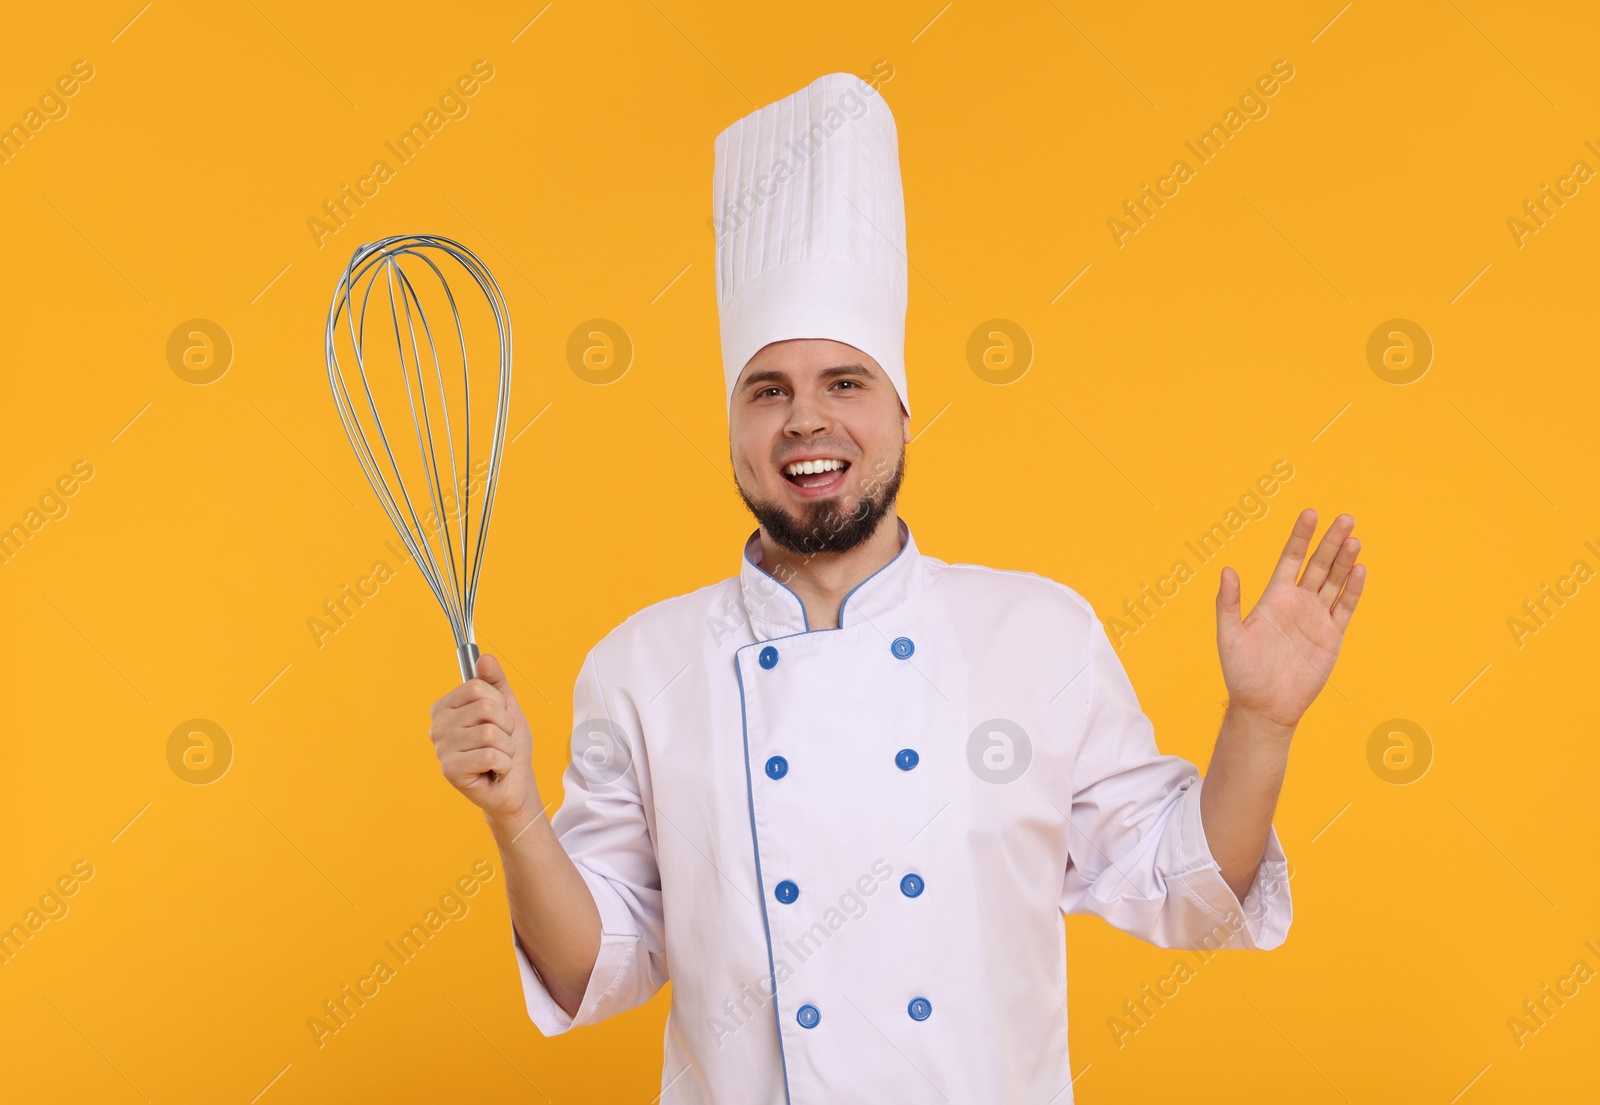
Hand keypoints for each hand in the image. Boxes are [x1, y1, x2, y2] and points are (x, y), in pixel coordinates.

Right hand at [428, 653, 540, 821]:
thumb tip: (485, 658)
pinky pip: (490, 755)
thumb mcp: (507, 707)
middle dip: (506, 726)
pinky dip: (504, 764)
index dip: (499, 703)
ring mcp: (441, 749)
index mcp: (445, 707)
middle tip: (500, 742)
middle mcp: (437, 726)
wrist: (515, 784)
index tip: (498, 719)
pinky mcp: (450, 771)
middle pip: (485, 708)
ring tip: (498, 757)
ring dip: (507, 747)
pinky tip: (495, 771)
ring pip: (490, 733)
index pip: (477, 687)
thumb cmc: (508, 745)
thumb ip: (495, 681)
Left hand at [1215, 508, 1366, 734]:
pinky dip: (1353, 590)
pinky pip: (1345, 608)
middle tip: (1345, 518)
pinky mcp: (1331, 637)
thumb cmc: (1241, 672)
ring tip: (1355, 539)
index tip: (1310, 513)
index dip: (1300, 537)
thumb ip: (1228, 603)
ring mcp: (1316, 618)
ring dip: (1345, 561)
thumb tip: (1227, 570)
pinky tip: (1361, 570)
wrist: (1264, 707)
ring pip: (1335, 582)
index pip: (1291, 558)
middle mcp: (1298, 602)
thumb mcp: (1228, 635)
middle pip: (1319, 565)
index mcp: (1274, 597)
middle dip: (1330, 542)